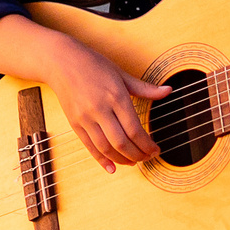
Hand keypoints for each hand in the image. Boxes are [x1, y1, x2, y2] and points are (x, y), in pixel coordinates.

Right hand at [42, 33, 168, 172]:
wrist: (62, 62)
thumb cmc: (93, 65)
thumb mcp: (121, 74)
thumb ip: (145, 88)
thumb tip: (168, 91)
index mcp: (115, 96)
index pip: (134, 129)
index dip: (147, 144)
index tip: (155, 149)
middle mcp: (100, 109)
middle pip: (121, 142)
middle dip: (137, 155)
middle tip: (147, 158)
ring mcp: (85, 118)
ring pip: (106, 148)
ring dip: (122, 159)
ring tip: (133, 162)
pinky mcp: (75, 123)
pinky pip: (89, 147)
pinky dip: (101, 160)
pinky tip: (112, 167)